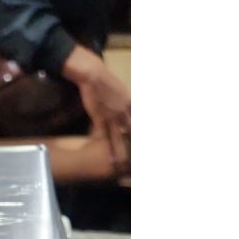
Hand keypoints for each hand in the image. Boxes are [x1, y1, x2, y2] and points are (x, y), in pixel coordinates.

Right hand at [63, 47, 130, 171]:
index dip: (141, 131)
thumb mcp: (122, 90)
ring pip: (119, 136)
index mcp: (130, 102)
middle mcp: (124, 110)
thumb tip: (130, 107)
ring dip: (121, 151)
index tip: (145, 143)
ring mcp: (112, 115)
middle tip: (136, 158)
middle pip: (131, 130)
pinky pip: (105, 136)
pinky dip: (108, 148)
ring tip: (123, 163)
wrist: (94, 74)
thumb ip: (127, 101)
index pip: (139, 120)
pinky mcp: (100, 118)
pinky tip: (109, 158)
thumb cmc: (106, 81)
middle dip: (135, 143)